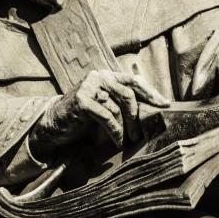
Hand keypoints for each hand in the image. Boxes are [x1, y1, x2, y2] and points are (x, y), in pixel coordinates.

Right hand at [29, 70, 169, 158]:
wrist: (53, 125)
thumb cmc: (82, 118)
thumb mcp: (103, 106)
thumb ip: (119, 101)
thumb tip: (151, 106)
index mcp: (105, 75)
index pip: (132, 81)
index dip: (150, 92)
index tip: (165, 104)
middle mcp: (97, 76)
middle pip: (128, 94)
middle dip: (136, 116)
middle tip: (139, 135)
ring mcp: (88, 86)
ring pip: (117, 107)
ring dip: (125, 128)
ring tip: (126, 141)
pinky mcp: (82, 100)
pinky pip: (107, 117)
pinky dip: (115, 132)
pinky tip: (117, 142)